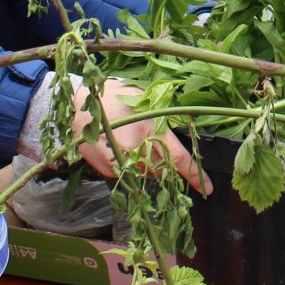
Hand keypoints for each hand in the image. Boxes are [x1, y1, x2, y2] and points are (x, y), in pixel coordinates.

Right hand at [73, 80, 211, 194]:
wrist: (77, 102)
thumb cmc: (114, 96)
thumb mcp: (144, 100)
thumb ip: (161, 120)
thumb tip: (176, 139)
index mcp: (149, 130)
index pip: (178, 158)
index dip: (195, 175)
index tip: (207, 188)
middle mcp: (135, 151)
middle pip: (161, 170)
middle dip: (163, 162)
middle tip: (151, 142)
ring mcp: (119, 163)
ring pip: (144, 174)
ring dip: (145, 164)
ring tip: (133, 141)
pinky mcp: (105, 169)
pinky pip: (126, 174)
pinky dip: (128, 165)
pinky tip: (119, 146)